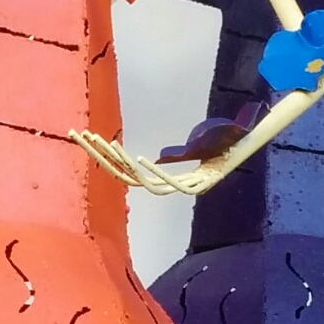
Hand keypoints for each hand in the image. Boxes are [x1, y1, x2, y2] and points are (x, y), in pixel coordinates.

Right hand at [73, 132, 219, 197]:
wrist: (243, 150)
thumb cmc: (217, 149)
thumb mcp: (190, 152)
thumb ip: (172, 158)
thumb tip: (156, 160)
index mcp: (163, 181)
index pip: (124, 172)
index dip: (103, 157)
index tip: (84, 136)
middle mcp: (168, 187)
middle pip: (126, 177)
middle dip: (101, 156)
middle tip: (81, 135)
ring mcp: (182, 188)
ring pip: (144, 183)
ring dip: (124, 163)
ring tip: (109, 143)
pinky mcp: (198, 186)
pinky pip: (171, 183)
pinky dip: (154, 172)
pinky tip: (140, 158)